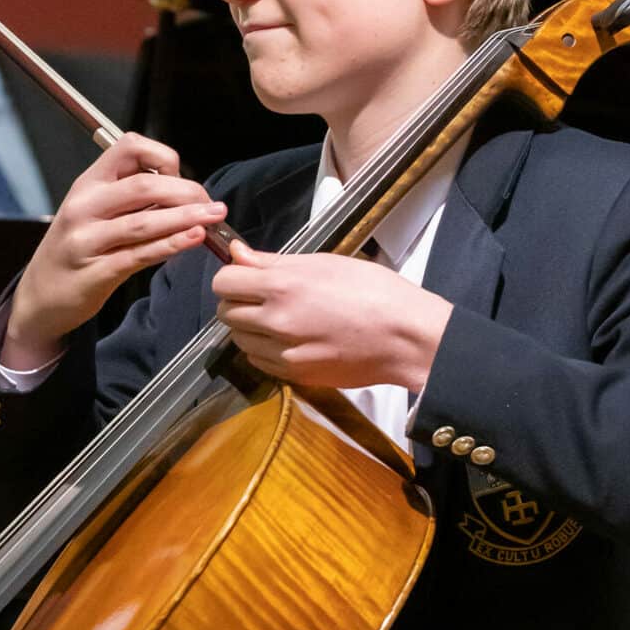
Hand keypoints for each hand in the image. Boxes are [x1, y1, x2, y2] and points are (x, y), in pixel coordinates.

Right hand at [3, 134, 225, 365]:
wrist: (41, 295)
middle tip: (211, 203)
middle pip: (143, 185)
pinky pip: (139, 255)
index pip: (128, 148)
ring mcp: (87, 240)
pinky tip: (193, 239)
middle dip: (185, 191)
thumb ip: (130, 198)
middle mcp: (84, 207)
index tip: (181, 174)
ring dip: (186, 217)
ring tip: (213, 216)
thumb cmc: (75, 249)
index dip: (162, 156)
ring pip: (144, 221)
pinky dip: (171, 245)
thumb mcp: (93, 211)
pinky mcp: (96, 272)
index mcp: (88, 184)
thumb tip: (182, 190)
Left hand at [213, 240, 451, 392]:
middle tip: (262, 296)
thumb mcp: (324, 263)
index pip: (224, 282)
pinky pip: (259, 360)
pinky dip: (264, 349)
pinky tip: (289, 339)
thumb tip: (239, 255)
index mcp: (283, 287)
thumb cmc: (374, 292)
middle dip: (238, 301)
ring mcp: (284, 352)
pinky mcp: (295, 374)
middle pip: (226, 312)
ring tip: (278, 318)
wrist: (405, 337)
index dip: (233, 276)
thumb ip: (274, 262)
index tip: (245, 276)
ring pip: (239, 339)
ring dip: (249, 327)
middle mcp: (276, 322)